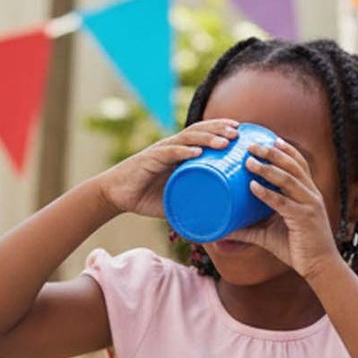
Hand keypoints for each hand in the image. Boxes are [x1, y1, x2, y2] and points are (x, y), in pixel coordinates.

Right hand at [96, 120, 241, 218]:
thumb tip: (217, 227)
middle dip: (219, 130)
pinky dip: (183, 152)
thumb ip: (193, 210)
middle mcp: (172, 148)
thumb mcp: (175, 203)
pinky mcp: (149, 160)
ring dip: (207, 138)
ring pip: (187, 139)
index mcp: (179, 153)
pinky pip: (168, 153)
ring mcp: (160, 152)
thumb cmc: (145, 197)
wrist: (115, 196)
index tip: (241, 131)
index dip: (221, 130)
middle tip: (238, 133)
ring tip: (224, 142)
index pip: (203, 134)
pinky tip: (196, 152)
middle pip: (199, 131)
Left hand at [223, 135, 341, 278]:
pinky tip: (253, 187)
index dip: (285, 149)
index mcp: (307, 192)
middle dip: (271, 152)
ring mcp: (309, 205)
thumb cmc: (296, 248)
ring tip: (248, 161)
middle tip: (250, 145)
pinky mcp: (304, 219)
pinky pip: (283, 203)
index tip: (268, 137)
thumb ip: (248, 229)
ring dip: (267, 168)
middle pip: (293, 165)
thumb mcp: (269, 234)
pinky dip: (267, 194)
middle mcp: (310, 194)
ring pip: (288, 179)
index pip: (298, 164)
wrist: (319, 268)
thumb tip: (221, 229)